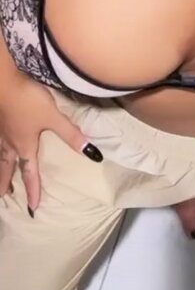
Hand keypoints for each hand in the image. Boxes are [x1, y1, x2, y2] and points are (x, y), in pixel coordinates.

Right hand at [0, 72, 103, 214]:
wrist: (4, 81)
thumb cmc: (28, 100)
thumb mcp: (53, 117)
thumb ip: (71, 134)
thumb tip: (91, 154)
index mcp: (24, 145)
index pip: (30, 173)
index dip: (33, 190)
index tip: (33, 208)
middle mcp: (10, 142)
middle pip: (6, 167)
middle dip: (4, 182)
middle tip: (3, 196)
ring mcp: (1, 130)